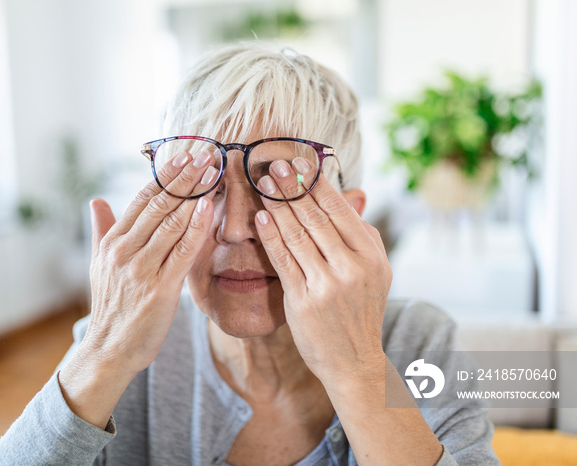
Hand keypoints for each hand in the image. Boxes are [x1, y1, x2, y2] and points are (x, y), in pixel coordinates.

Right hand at [59, 150, 217, 426]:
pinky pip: (182, 252)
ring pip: (172, 223)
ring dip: (195, 194)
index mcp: (112, 242)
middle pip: (159, 205)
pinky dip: (197, 227)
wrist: (109, 350)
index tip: (185, 154)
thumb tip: (96, 200)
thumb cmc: (111, 306)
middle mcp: (124, 251)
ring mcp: (141, 269)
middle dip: (184, 176)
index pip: (142, 199)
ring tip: (213, 171)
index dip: (165, 175)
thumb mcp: (98, 265)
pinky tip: (210, 206)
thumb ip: (100, 230)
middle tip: (206, 153)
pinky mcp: (160, 289)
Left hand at [253, 158, 391, 386]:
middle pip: (315, 217)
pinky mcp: (304, 300)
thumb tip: (352, 194)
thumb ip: (363, 233)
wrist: (354, 360)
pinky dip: (271, 236)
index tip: (298, 161)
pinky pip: (283, 260)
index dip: (316, 183)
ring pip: (297, 235)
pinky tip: (261, 218)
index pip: (339, 210)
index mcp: (371, 255)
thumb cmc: (361, 310)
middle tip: (273, 163)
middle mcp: (352, 267)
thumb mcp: (375, 270)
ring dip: (277, 205)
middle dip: (292, 187)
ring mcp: (328, 284)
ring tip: (263, 183)